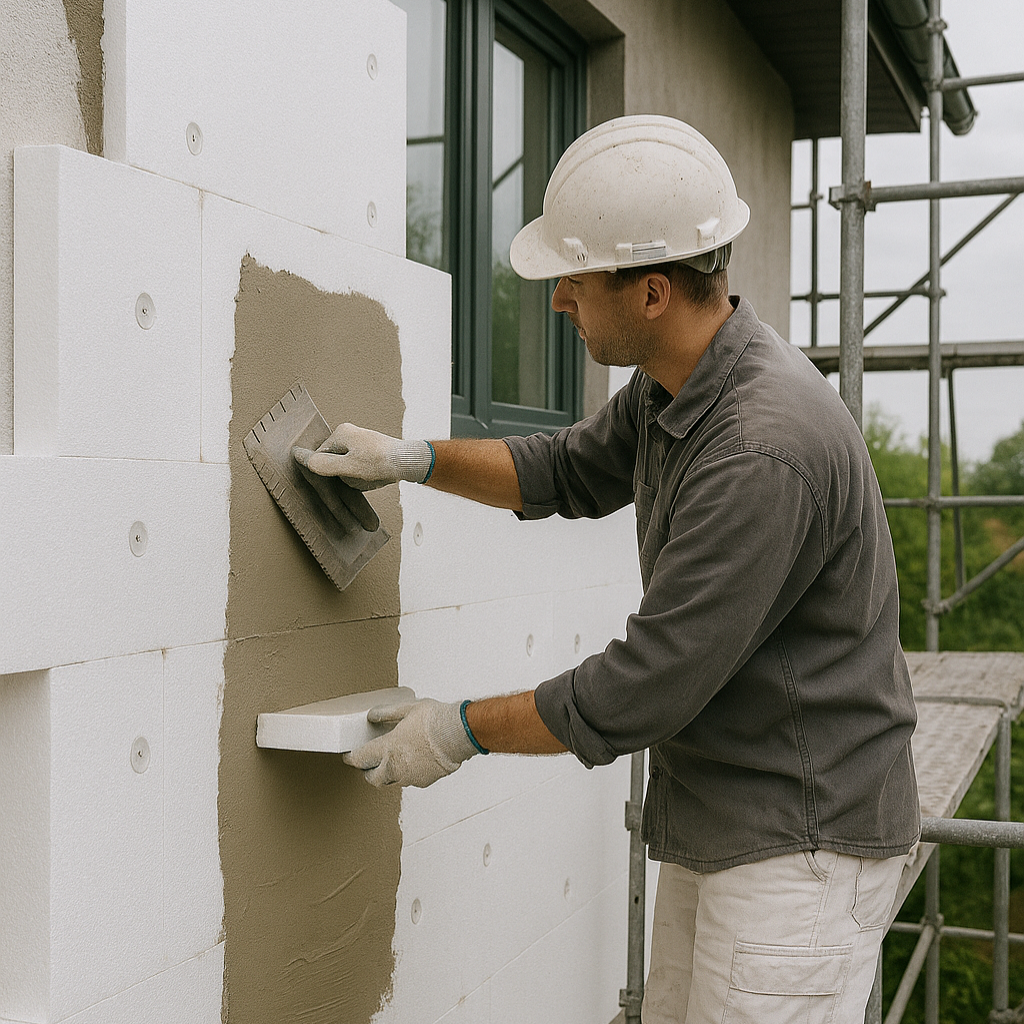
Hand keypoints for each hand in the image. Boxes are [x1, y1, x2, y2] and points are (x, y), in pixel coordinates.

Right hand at [292, 423, 432, 490]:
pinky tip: (376, 477)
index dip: (328, 472)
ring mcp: (361, 441)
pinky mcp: (371, 450)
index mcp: (341, 433)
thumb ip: (324, 464)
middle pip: (334, 462)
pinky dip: (366, 475)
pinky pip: (360, 467)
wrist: (410, 461)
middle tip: (360, 477)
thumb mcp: (349, 467)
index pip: (321, 457)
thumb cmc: (381, 463)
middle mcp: (350, 433)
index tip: (342, 479)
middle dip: (345, 475)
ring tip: (370, 476)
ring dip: (356, 477)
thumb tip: (302, 458)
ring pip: (347, 467)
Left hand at [343, 698, 478, 786]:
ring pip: (392, 780)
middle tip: (368, 764)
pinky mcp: (424, 781)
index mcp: (387, 749)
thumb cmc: (434, 719)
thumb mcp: (406, 708)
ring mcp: (410, 777)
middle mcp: (395, 767)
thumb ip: (386, 713)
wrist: (457, 733)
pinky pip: (411, 780)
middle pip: (372, 778)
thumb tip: (371, 715)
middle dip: (367, 772)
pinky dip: (408, 773)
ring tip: (394, 760)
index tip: (349, 756)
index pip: (360, 759)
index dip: (351, 758)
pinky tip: (415, 761)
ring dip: (389, 773)